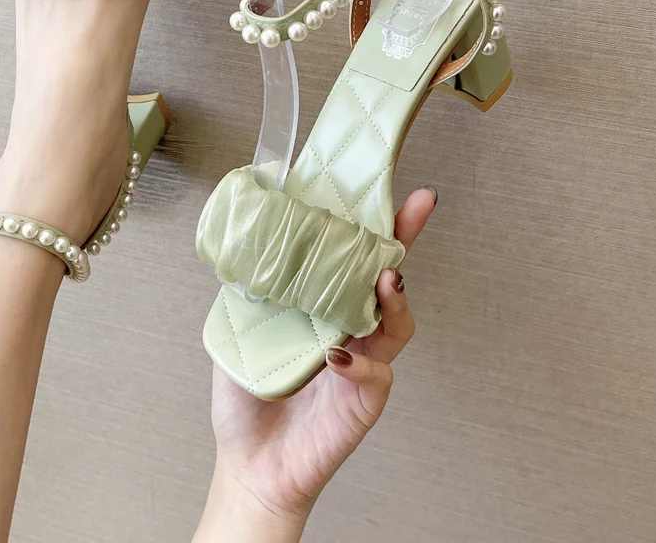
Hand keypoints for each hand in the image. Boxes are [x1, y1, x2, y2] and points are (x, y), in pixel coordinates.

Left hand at [196, 187, 436, 540]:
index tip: (388, 193)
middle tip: (415, 208)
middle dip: (404, 240)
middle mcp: (350, 329)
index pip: (353, 261)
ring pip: (398, 321)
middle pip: (388, 278)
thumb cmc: (248, 400)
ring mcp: (363, 362)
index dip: (373, 227)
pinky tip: (340, 356)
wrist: (252, 463)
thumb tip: (250, 244)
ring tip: (385, 279)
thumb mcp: (239, 332)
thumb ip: (252, 293)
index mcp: (323, 309)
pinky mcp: (366, 397)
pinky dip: (362, 361)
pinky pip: (377, 371)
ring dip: (393, 297)